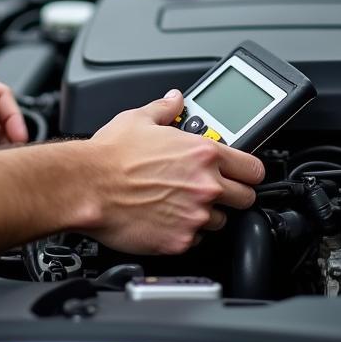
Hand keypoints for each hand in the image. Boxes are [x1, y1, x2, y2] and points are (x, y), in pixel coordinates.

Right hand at [82, 89, 263, 254]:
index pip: (253, 168)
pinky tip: (166, 218)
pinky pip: (195, 240)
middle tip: (212, 188)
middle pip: (246, 198)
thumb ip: (166, 108)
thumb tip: (175, 99)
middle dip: (233, 193)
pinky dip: (185, 232)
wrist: (86, 186)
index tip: (243, 173)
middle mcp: (205, 186)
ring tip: (180, 202)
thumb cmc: (110, 154)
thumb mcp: (139, 118)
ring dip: (207, 213)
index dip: (250, 170)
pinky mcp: (179, 241)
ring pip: (221, 222)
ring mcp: (194, 217)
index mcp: (202, 154)